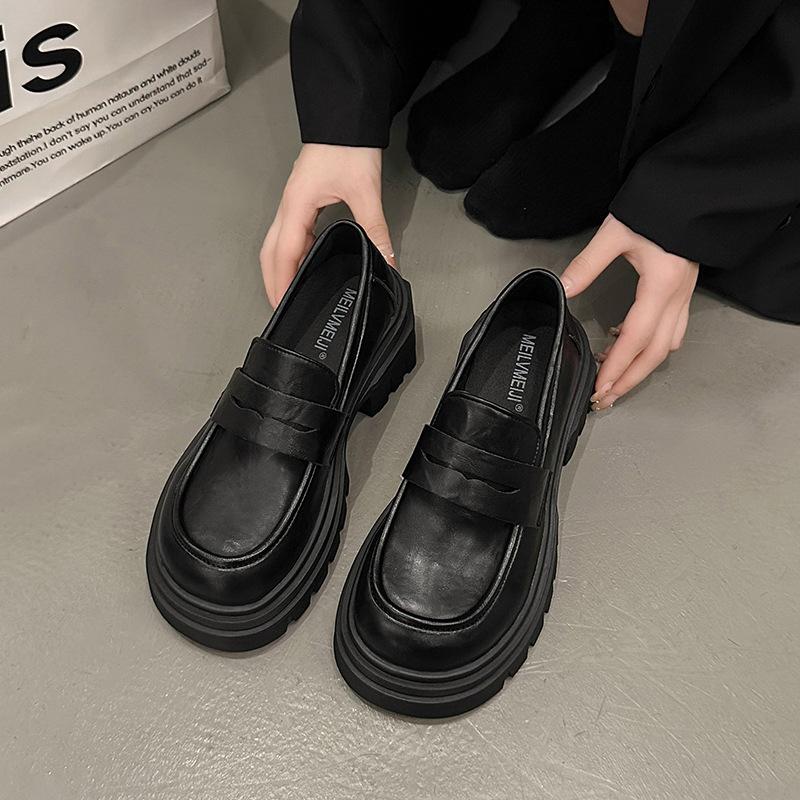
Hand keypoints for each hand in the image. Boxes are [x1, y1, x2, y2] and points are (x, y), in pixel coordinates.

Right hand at [260, 144, 394, 306]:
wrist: (344, 116)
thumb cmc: (348, 146)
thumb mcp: (365, 191)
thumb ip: (375, 229)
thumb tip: (386, 260)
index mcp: (297, 205)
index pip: (283, 254)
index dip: (282, 282)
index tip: (283, 306)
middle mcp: (288, 206)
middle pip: (270, 253)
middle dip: (273, 282)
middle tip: (283, 309)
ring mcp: (292, 203)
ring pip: (275, 244)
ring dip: (279, 269)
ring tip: (290, 294)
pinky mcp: (301, 200)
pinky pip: (287, 234)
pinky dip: (289, 255)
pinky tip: (303, 265)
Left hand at [561, 214, 698, 409]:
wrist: (691, 192)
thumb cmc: (657, 207)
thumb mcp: (616, 231)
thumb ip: (588, 263)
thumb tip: (564, 288)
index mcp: (661, 285)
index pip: (637, 338)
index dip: (617, 367)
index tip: (600, 387)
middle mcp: (677, 297)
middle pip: (655, 353)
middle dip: (629, 380)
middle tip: (605, 397)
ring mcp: (683, 296)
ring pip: (666, 345)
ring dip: (640, 367)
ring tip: (612, 377)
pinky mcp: (682, 292)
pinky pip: (670, 330)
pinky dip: (650, 345)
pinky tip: (626, 342)